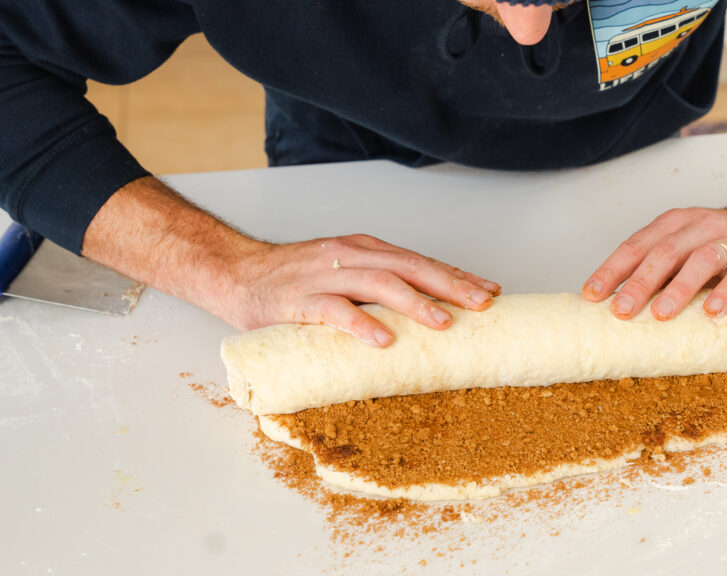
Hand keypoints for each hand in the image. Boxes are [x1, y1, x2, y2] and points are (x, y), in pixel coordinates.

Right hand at [223, 234, 500, 345]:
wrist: (235, 274)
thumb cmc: (294, 283)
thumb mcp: (342, 277)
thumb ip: (376, 291)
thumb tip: (424, 317)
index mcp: (363, 250)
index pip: (419, 261)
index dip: (456, 275)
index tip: (490, 291)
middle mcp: (348, 256)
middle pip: (408, 266)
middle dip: (449, 285)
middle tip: (482, 304)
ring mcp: (323, 276)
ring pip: (377, 283)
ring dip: (414, 302)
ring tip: (443, 322)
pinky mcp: (297, 299)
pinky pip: (332, 311)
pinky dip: (359, 324)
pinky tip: (382, 339)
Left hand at [581, 203, 726, 319]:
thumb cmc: (717, 244)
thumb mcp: (682, 247)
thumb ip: (654, 267)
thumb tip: (612, 301)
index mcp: (674, 224)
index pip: (637, 245)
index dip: (613, 269)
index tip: (592, 294)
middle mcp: (701, 227)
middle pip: (665, 252)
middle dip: (639, 283)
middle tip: (621, 310)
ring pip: (702, 260)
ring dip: (679, 288)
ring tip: (661, 314)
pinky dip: (726, 293)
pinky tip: (711, 311)